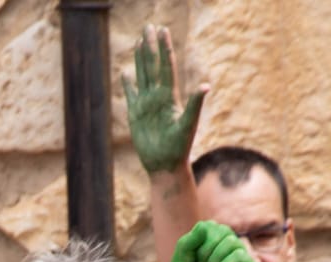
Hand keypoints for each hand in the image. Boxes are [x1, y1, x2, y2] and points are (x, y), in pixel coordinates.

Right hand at [121, 26, 205, 175]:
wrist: (165, 165)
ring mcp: (147, 105)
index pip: (166, 67)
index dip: (165, 49)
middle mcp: (158, 97)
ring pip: (142, 76)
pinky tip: (125, 72)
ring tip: (139, 42)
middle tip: (149, 27)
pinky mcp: (136, 115)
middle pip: (153, 66)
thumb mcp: (188, 124)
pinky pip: (131, 95)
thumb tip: (205, 86)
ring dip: (140, 59)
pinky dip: (128, 83)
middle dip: (151, 46)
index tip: (163, 31)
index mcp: (170, 96)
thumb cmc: (179, 147)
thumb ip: (195, 104)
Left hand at [168, 221, 261, 261]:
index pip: (208, 226)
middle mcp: (231, 250)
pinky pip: (238, 256)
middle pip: (220, 230)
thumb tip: (204, 226)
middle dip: (204, 253)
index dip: (197, 244)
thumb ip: (186, 244)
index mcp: (215, 246)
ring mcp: (244, 260)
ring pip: (230, 242)